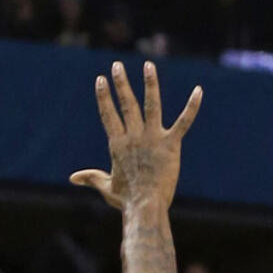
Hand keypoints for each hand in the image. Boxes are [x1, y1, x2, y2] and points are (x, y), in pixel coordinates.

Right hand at [71, 61, 201, 210]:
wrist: (146, 206)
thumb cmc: (127, 199)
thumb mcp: (106, 186)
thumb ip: (91, 177)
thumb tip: (73, 178)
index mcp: (118, 144)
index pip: (108, 115)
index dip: (104, 97)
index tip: (100, 80)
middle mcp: (134, 137)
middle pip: (126, 104)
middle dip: (121, 84)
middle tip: (117, 66)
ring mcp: (153, 138)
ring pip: (151, 105)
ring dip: (150, 84)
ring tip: (148, 65)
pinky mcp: (171, 144)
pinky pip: (184, 122)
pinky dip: (192, 106)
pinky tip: (199, 91)